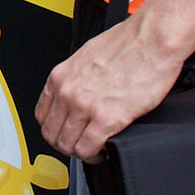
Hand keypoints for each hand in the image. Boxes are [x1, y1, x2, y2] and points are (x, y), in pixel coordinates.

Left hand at [34, 16, 186, 160]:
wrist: (152, 40)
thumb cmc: (128, 43)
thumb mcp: (87, 57)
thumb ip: (75, 79)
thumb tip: (76, 94)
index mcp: (61, 76)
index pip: (42, 116)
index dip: (54, 129)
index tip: (65, 132)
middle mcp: (68, 92)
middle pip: (52, 134)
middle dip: (65, 144)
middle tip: (80, 144)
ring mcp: (85, 106)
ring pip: (67, 145)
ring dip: (80, 152)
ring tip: (94, 149)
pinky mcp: (107, 118)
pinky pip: (88, 148)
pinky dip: (94, 155)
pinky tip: (104, 149)